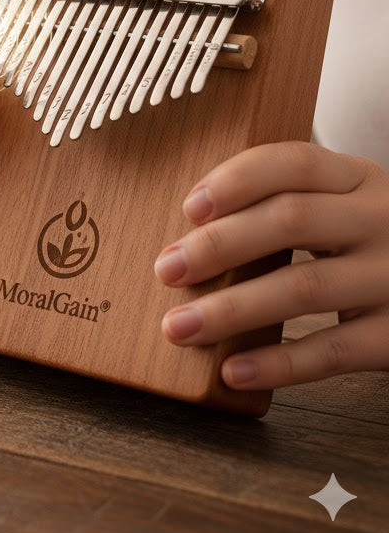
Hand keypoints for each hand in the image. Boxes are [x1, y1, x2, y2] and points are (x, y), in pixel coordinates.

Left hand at [154, 141, 388, 388]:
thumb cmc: (366, 247)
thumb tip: (187, 240)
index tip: (189, 209)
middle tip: (166, 270)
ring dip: (230, 309)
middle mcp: (382, 220)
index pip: (295, 162)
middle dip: (218, 245)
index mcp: (359, 180)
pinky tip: (233, 370)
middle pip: (290, 219)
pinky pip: (334, 349)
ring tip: (179, 327)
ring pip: (304, 286)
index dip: (237, 181)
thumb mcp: (342, 209)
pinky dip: (277, 362)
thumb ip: (284, 208)